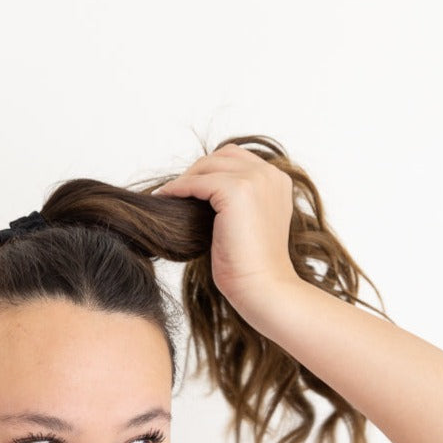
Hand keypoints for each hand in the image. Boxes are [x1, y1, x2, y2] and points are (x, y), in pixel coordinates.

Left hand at [152, 144, 299, 315]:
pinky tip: (165, 198)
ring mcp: (256, 180)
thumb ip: (238, 202)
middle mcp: (270, 175)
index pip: (237, 159)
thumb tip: (202, 191)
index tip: (190, 187)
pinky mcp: (237, 190)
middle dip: (197, 170)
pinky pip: (196, 181)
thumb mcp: (250, 223)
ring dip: (185, 178)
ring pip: (208, 165)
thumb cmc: (252, 266)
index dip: (211, 170)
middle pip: (223, 155)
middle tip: (175, 190)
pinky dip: (178, 187)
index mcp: (277, 181)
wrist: (262, 286)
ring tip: (167, 194)